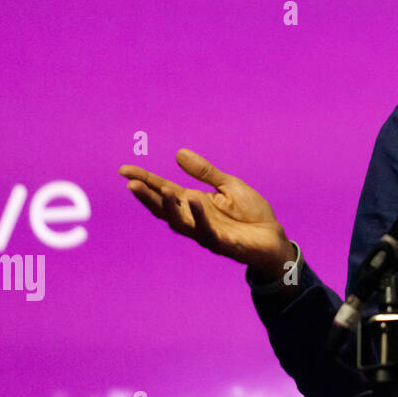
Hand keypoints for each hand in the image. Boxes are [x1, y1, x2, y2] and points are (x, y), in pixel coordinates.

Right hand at [119, 149, 293, 275]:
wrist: (273, 237)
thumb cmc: (250, 213)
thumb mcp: (228, 185)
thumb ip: (204, 172)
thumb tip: (179, 153)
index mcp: (194, 203)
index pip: (164, 190)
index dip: (145, 180)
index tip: (124, 170)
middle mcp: (194, 218)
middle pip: (165, 208)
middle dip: (148, 196)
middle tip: (132, 183)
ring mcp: (206, 232)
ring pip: (180, 222)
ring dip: (170, 206)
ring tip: (163, 189)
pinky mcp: (222, 243)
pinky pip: (207, 231)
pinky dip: (199, 217)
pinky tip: (194, 200)